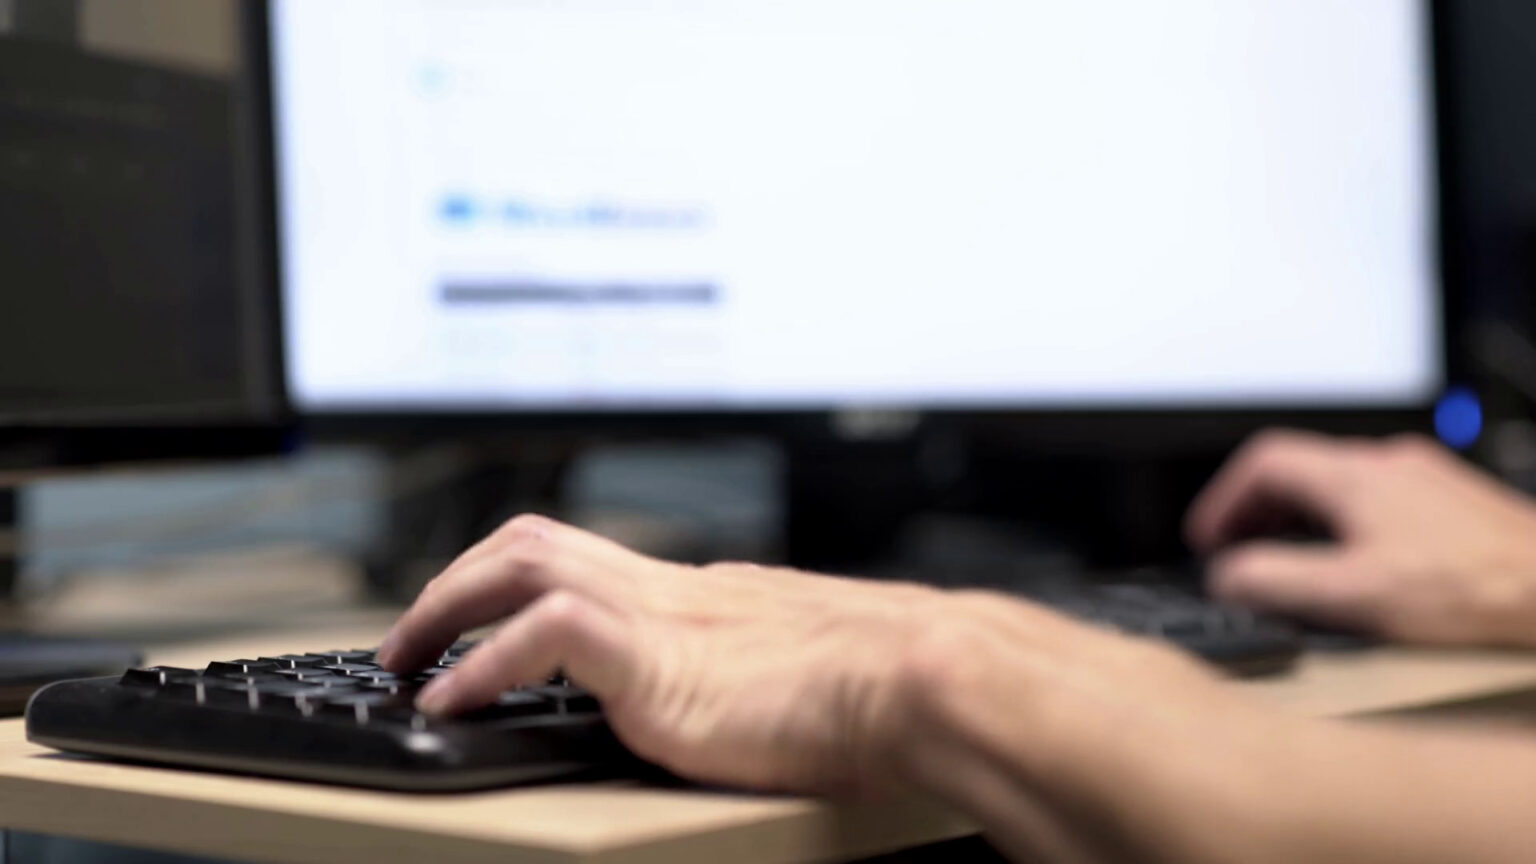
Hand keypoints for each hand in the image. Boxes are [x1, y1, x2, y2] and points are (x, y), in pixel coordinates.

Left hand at [376, 513, 953, 792]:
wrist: (921, 679)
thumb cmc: (883, 686)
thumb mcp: (803, 667)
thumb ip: (759, 667)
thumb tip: (748, 693)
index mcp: (701, 595)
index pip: (585, 560)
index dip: (512, 582)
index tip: (474, 618)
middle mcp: (671, 590)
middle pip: (535, 540)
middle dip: (457, 578)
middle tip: (409, 632)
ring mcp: (661, 616)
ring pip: (522, 564)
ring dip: (445, 606)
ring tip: (404, 660)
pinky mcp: (657, 658)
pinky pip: (540, 635)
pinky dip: (480, 666)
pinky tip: (450, 703)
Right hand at [1186, 430, 1535, 645]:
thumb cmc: (1473, 592)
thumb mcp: (1354, 597)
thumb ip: (1278, 582)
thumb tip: (1228, 576)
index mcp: (1356, 477)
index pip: (1264, 462)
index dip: (1224, 498)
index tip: (1210, 536)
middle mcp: (1389, 464)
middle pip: (1299, 468)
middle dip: (1256, 508)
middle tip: (1238, 548)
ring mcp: (1423, 479)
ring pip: (1337, 482)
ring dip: (1298, 516)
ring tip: (1286, 557)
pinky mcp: (1449, 502)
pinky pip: (1374, 497)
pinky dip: (1341, 522)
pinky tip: (1352, 561)